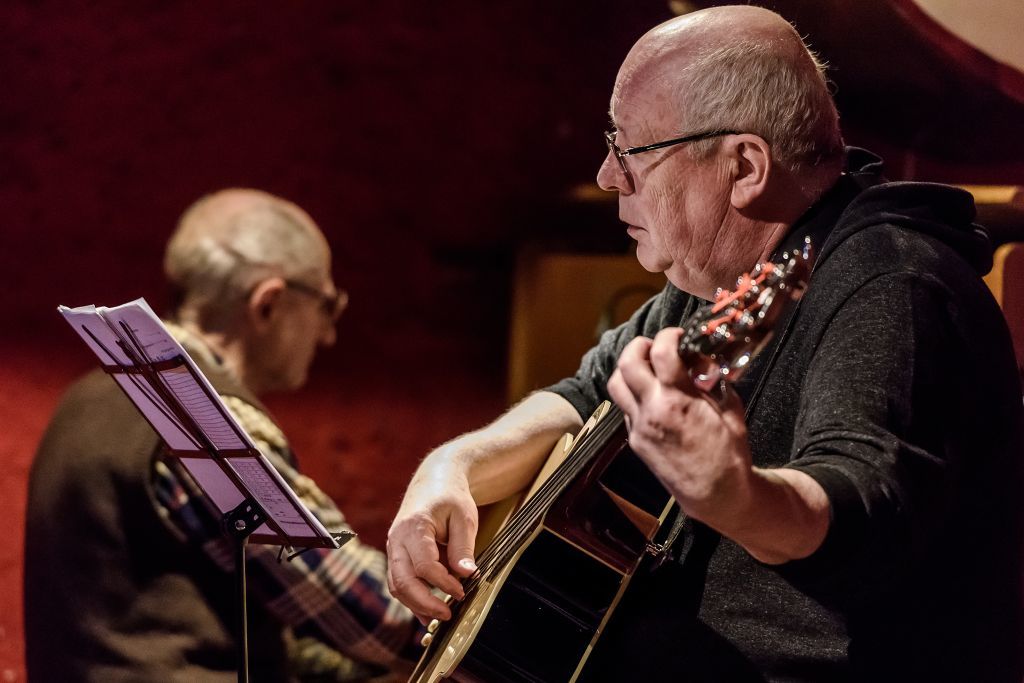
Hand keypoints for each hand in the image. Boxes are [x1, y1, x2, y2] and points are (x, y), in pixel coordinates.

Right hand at [386, 462, 478, 623]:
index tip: (462, 592)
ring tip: (440, 616)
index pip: (424, 565)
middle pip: (402, 581)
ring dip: (417, 605)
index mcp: (414, 526)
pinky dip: (412, 599)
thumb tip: (466, 574)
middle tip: (448, 615)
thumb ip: (463, 546)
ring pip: (397, 586)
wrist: (434, 482)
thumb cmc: (451, 497)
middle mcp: (397, 539)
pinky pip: (399, 582)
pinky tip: (429, 612)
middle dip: (424, 603)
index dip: (443, 584)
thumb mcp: (465, 517)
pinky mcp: (397, 556)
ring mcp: (394, 548)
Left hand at [606, 327, 753, 524]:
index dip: (668, 335)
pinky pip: (625, 408)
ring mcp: (639, 426)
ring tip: (647, 368)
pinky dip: (634, 395)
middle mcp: (653, 410)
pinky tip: (653, 397)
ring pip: (616, 385)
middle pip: (626, 362)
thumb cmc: (729, 455)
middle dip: (639, 345)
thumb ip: (715, 383)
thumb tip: (706, 365)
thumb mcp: (731, 410)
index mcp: (679, 400)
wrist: (715, 494)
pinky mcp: (635, 440)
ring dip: (628, 369)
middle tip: (654, 345)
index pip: (662, 351)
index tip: (678, 335)